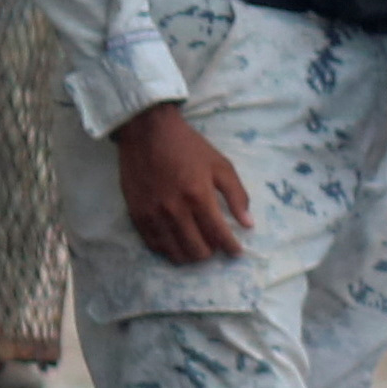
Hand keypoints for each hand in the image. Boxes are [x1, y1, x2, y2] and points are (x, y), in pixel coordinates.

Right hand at [112, 101, 254, 264]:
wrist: (147, 132)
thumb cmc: (188, 147)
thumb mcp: (220, 165)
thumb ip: (236, 195)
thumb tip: (248, 224)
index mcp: (198, 195)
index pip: (218, 234)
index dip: (231, 247)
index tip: (236, 251)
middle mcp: (175, 209)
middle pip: (197, 249)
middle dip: (211, 252)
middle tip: (215, 245)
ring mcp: (154, 215)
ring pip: (176, 252)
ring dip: (191, 255)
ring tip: (198, 247)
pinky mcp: (137, 215)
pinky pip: (155, 245)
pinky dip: (170, 250)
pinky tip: (178, 244)